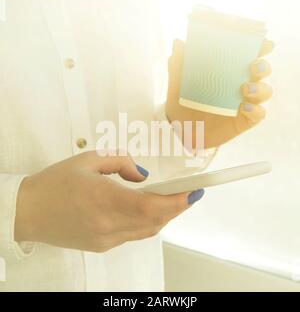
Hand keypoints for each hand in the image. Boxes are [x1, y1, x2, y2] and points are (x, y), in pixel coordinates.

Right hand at [15, 151, 203, 252]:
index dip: (177, 201)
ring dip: (163, 216)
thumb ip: (121, 162)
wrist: (28, 212)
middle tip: (187, 193)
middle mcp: (108, 224)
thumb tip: (143, 176)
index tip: (194, 192)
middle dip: (176, 207)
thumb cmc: (56, 182)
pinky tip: (146, 210)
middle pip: (155, 221)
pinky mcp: (102, 246)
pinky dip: (147, 223)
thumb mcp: (88, 159)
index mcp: (103, 199)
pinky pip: (134, 235)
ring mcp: (106, 239)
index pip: (151, 206)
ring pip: (147, 231)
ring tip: (171, 200)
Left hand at [166, 39, 273, 148]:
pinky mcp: (244, 120)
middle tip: (254, 66)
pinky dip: (256, 110)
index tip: (264, 43)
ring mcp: (244, 102)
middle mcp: (240, 84)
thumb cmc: (182, 102)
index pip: (249, 55)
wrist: (181, 129)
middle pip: (262, 71)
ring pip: (265, 92)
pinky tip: (244, 108)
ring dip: (260, 88)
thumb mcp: (178, 84)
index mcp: (228, 71)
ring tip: (246, 88)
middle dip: (263, 66)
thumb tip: (177, 43)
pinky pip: (259, 114)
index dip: (260, 47)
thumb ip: (178, 64)